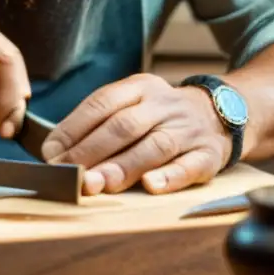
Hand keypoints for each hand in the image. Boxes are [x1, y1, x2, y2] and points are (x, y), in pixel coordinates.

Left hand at [39, 74, 232, 194]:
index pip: (101, 103)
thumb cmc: (161, 116)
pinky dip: (170, 177)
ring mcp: (188, 129)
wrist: (223, 112)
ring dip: (122, 166)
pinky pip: (190, 165)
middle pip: (124, 125)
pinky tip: (150, 186)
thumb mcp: (134, 104)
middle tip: (70, 173)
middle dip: (93, 151)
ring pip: (154, 146)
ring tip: (97, 183)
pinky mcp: (209, 154)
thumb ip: (100, 124)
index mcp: (140, 87)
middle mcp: (164, 105)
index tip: (51, 152)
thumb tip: (55, 152)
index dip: (73, 128)